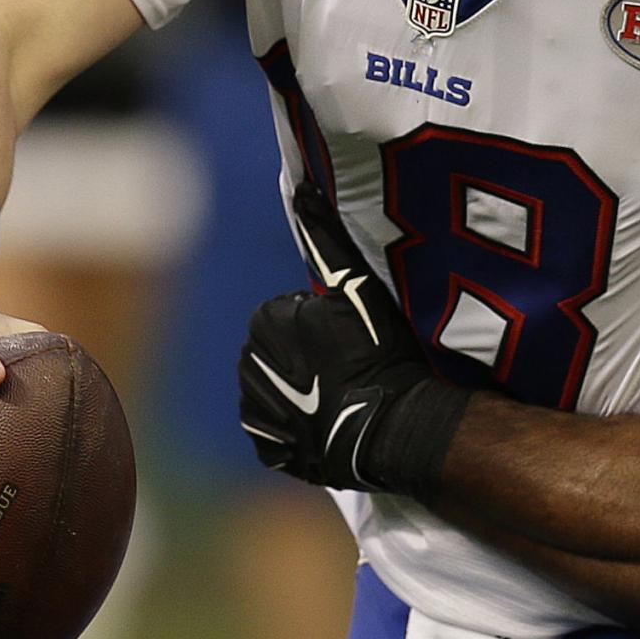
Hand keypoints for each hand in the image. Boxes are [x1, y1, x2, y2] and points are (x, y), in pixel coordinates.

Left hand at [238, 182, 470, 492]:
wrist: (392, 426)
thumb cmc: (379, 351)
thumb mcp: (358, 286)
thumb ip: (327, 238)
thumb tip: (304, 188)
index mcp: (264, 322)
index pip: (295, 312)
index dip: (330, 323)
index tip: (357, 336)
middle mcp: (247, 366)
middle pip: (285, 352)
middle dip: (312, 357)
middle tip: (357, 366)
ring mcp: (258, 413)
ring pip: (281, 392)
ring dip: (306, 392)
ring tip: (348, 395)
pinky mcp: (271, 450)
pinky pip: (282, 434)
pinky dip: (302, 431)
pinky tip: (334, 424)